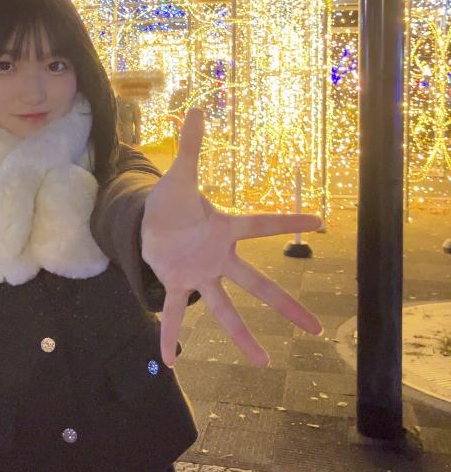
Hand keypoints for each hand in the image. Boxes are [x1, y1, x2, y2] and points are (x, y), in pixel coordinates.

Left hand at [142, 108, 322, 367]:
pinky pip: (177, 313)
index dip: (288, 222)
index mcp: (224, 229)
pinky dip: (170, 335)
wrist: (149, 224)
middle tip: (316, 329)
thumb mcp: (179, 174)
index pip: (262, 224)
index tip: (321, 222)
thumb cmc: (172, 201)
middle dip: (286, 305)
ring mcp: (201, 275)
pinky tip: (171, 361)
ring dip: (242, 336)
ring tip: (262, 362)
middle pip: (257, 283)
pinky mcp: (177, 284)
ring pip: (226, 308)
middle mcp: (219, 259)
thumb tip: (197, 109)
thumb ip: (190, 145)